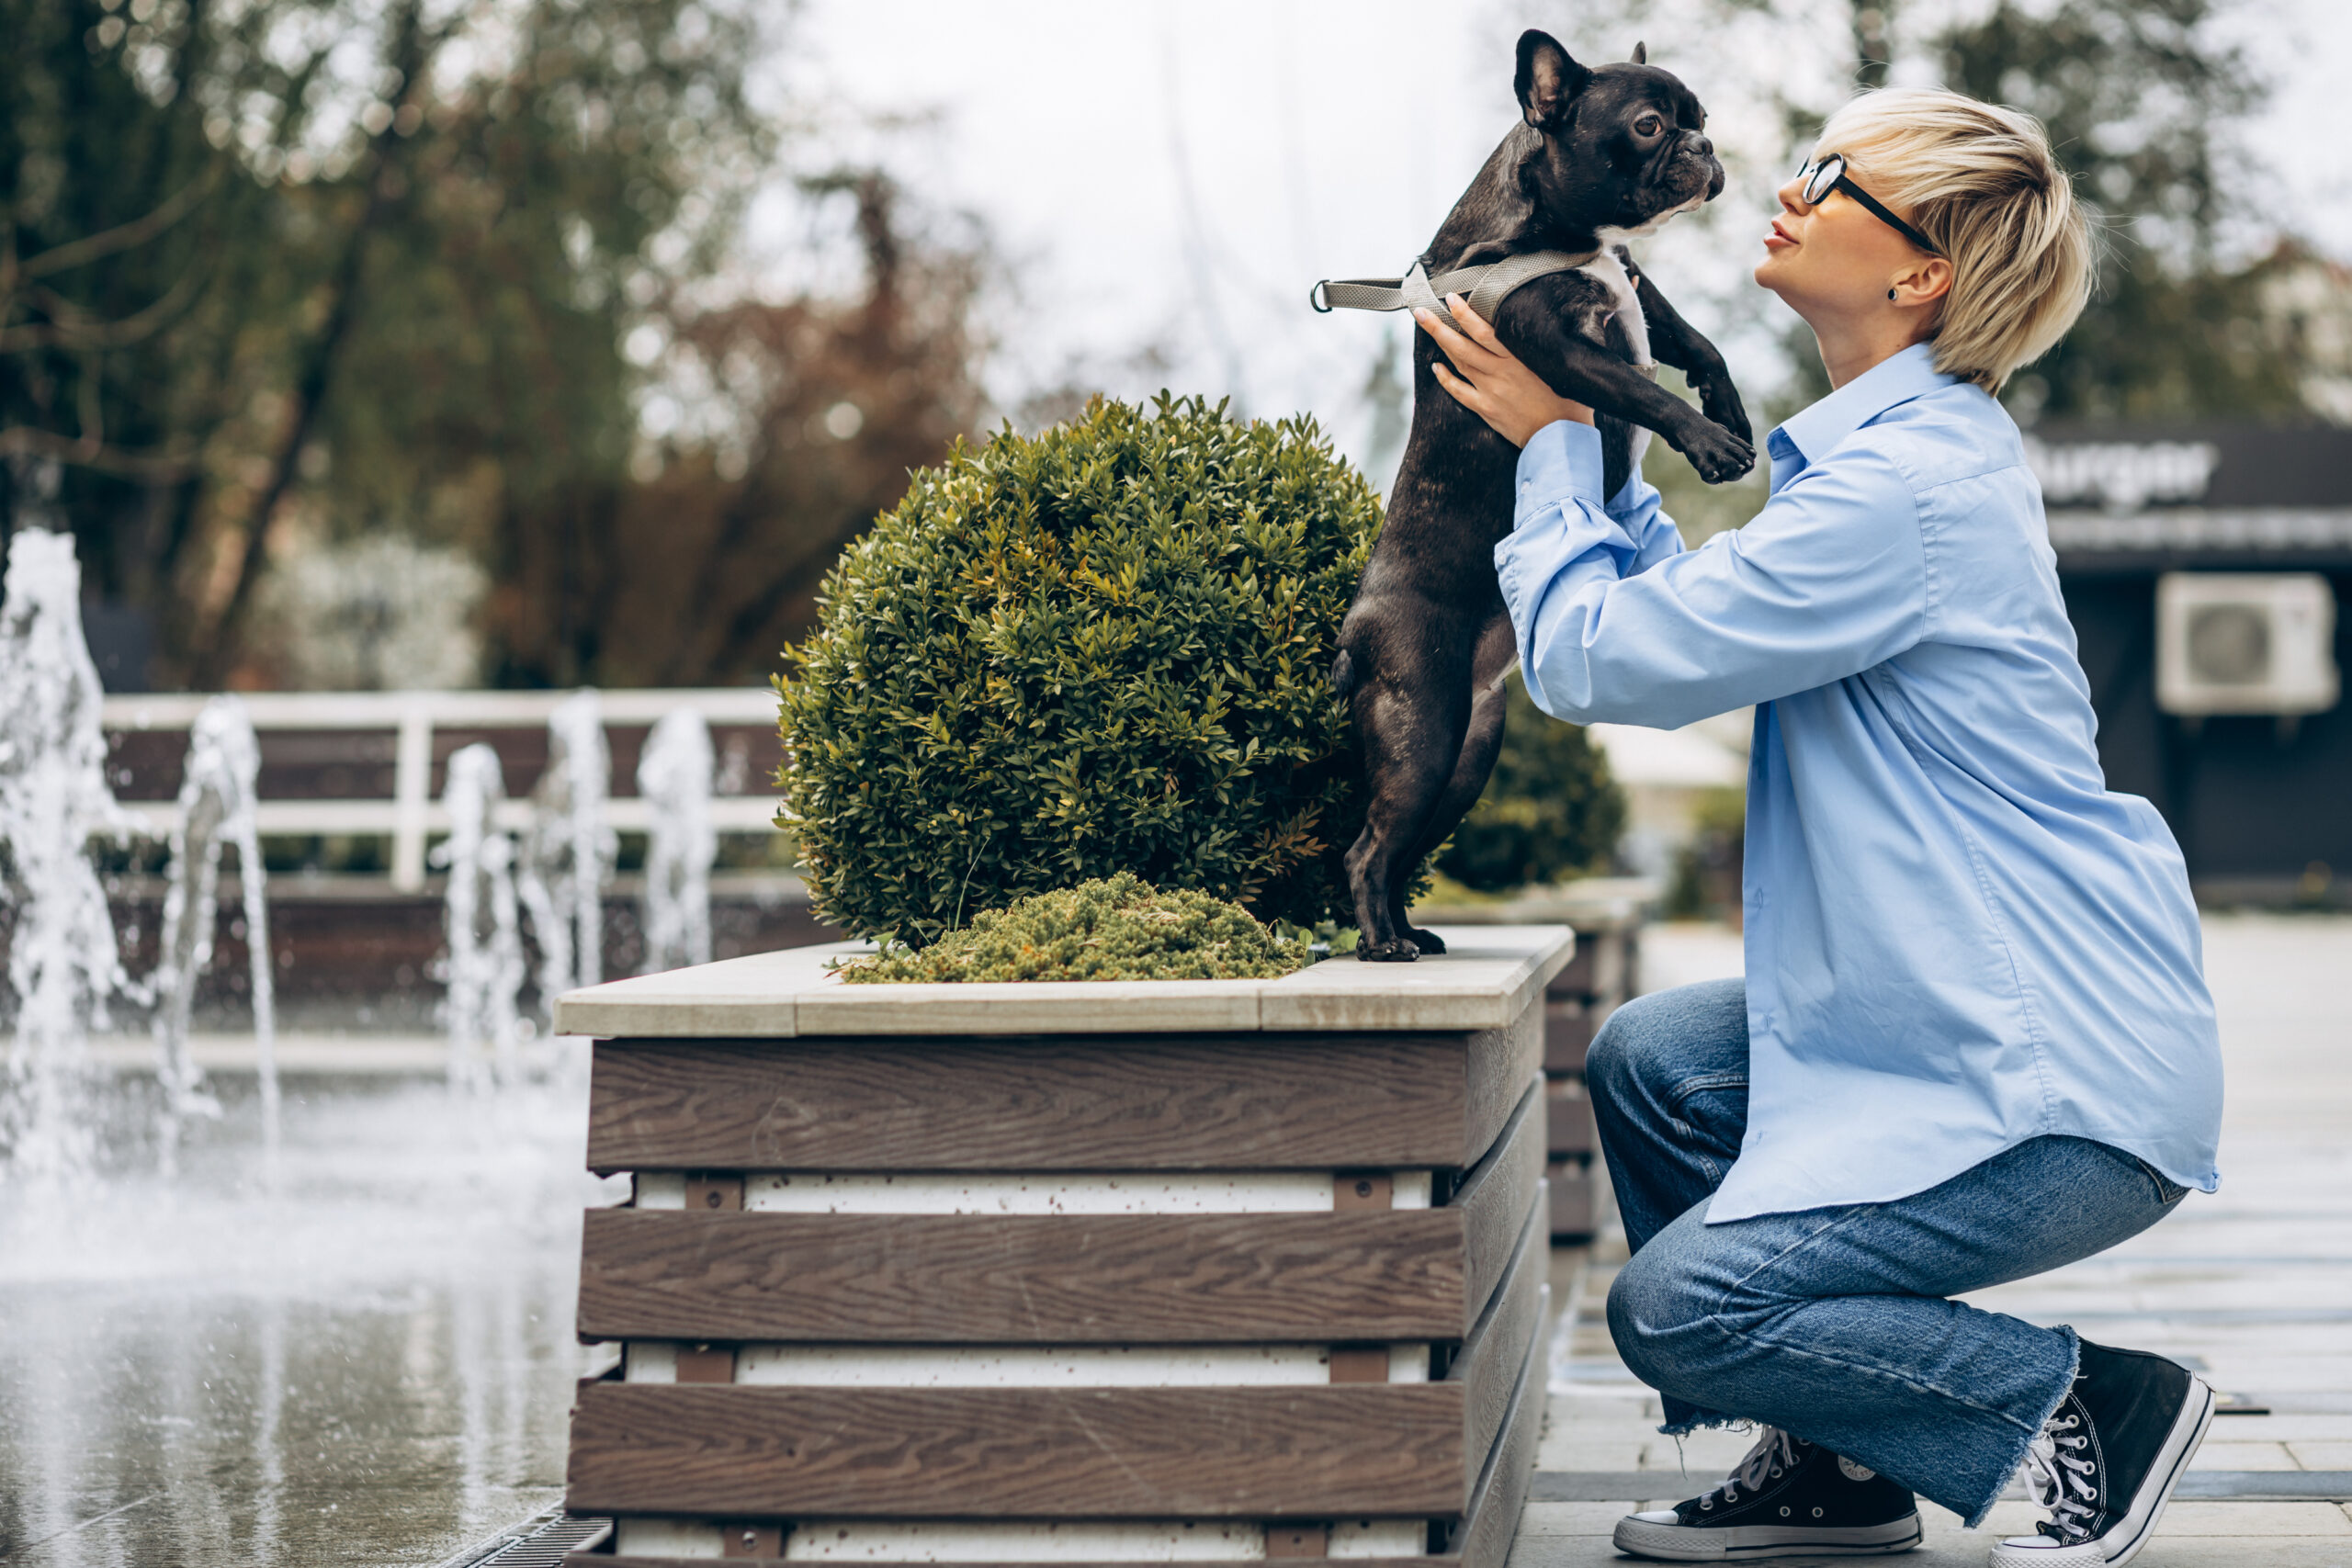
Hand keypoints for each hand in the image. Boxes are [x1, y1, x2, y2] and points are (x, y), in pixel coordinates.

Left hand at [1414, 294, 1593, 446]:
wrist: (1563, 440)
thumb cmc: (1574, 403)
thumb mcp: (1575, 367)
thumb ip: (1579, 340)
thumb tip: (1606, 316)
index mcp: (1520, 357)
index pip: (1486, 329)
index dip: (1466, 313)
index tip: (1450, 297)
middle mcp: (1501, 371)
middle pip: (1463, 344)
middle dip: (1439, 324)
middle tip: (1419, 309)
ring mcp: (1490, 391)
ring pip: (1458, 363)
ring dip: (1439, 343)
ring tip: (1424, 325)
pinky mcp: (1487, 410)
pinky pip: (1460, 392)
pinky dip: (1446, 379)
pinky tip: (1437, 367)